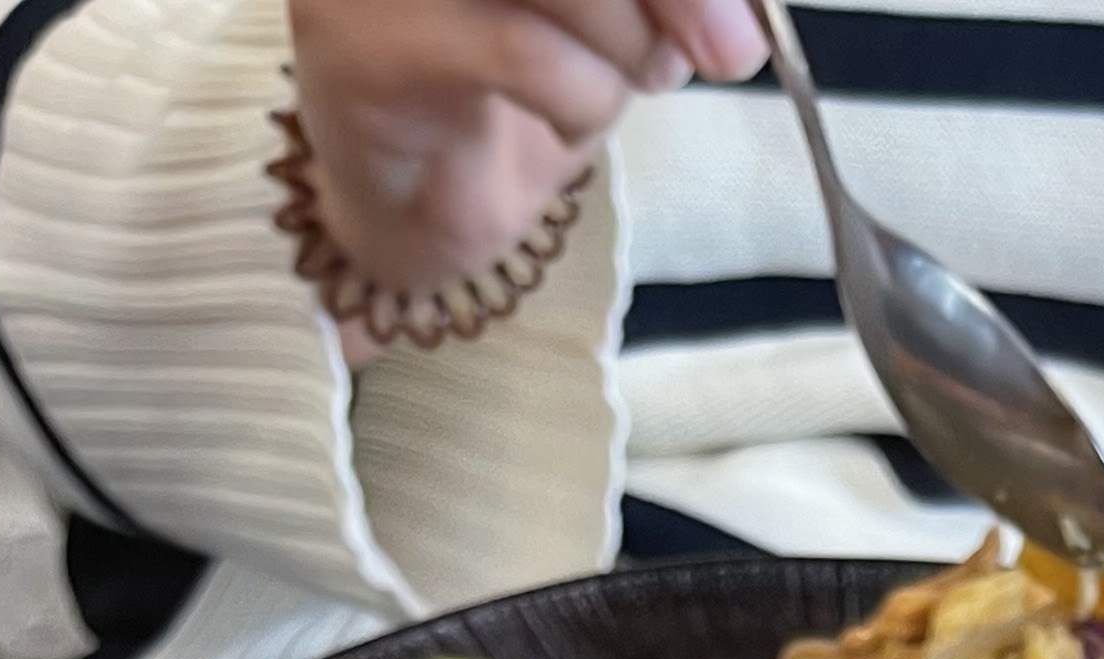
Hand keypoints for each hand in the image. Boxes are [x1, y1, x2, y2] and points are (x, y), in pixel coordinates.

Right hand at [289, 0, 761, 300]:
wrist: (413, 195)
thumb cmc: (514, 67)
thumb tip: (741, 15)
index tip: (741, 11)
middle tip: (730, 50)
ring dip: (629, 38)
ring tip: (645, 76)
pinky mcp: (362, 39)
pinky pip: (518, 50)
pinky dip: (582, 94)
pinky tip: (578, 112)